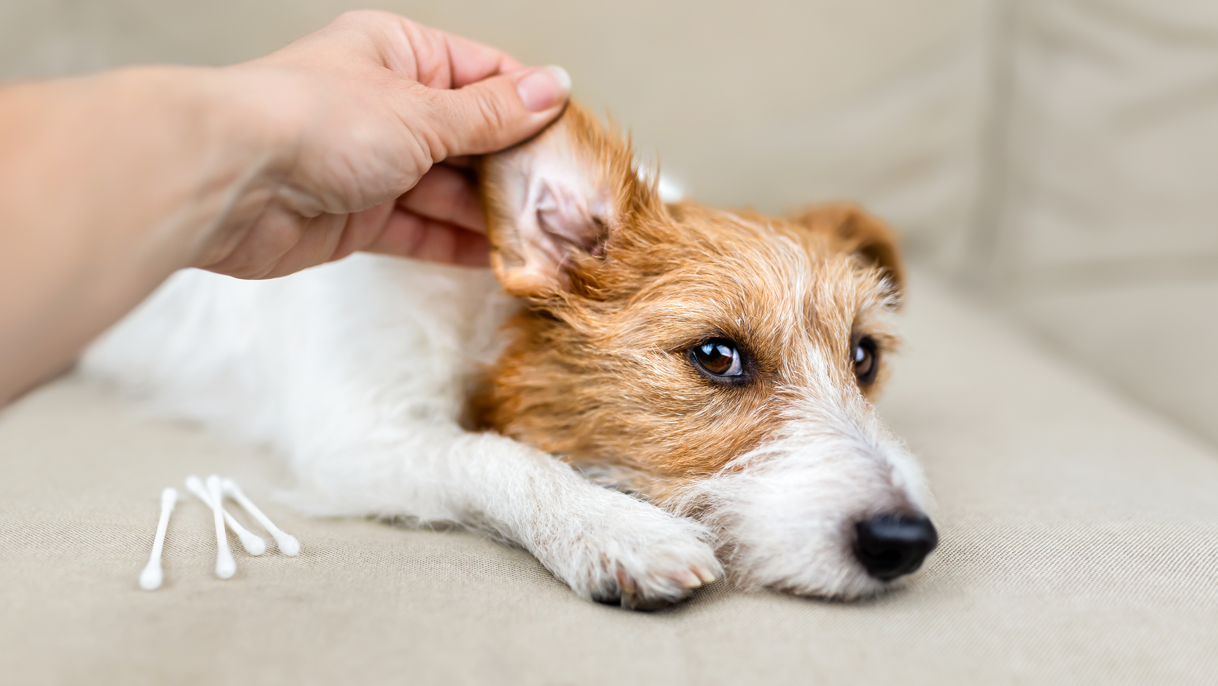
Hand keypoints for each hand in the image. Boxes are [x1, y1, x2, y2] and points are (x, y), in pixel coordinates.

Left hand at [193, 11, 569, 277]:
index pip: (483, 76)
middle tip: (567, 200)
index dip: (531, 107)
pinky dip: (457, 244)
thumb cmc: (311, 120)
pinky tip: (500, 259)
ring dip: (492, 215)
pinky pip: (420, 229)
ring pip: (447, 190)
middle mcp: (384, 104)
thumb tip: (551, 90)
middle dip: (515, 170)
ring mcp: (370, 163)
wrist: (228, 181)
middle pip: (469, 138)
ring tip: (546, 237)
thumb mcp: (421, 111)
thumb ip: (490, 114)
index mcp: (397, 53)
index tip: (574, 140)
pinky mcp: (356, 217)